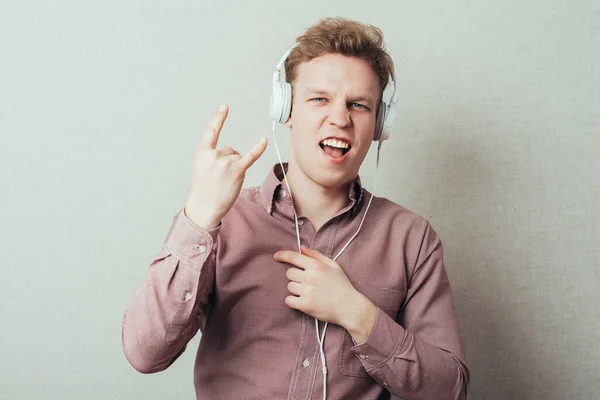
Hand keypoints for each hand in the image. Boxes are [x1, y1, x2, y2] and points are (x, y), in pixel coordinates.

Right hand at [185, 105, 267, 229]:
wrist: (205, 207)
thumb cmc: (204, 189)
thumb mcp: (201, 168)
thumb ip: (213, 156)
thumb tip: (234, 153)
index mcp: (202, 152)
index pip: (212, 132)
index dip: (219, 118)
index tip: (225, 106)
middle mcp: (214, 155)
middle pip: (230, 149)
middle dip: (228, 162)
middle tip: (220, 178)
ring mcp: (226, 162)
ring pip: (238, 157)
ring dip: (236, 168)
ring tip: (226, 181)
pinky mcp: (237, 170)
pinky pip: (250, 156)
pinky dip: (258, 148)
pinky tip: (263, 140)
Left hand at [274, 245, 376, 341]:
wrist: (350, 307)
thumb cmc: (343, 286)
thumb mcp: (334, 266)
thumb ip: (316, 256)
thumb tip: (302, 248)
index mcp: (317, 266)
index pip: (294, 257)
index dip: (283, 255)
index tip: (276, 256)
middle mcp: (310, 277)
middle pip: (289, 273)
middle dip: (295, 277)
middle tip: (306, 282)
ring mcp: (307, 291)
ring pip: (289, 287)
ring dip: (295, 289)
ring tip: (308, 293)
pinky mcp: (305, 305)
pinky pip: (289, 300)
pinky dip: (293, 301)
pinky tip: (302, 301)